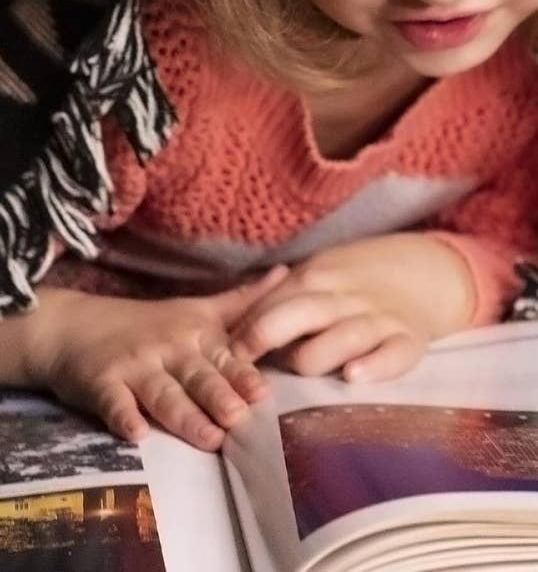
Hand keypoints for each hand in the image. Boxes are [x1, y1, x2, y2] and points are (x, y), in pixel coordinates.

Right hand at [26, 267, 287, 449]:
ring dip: (184, 416)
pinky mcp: (101, 383)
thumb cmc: (148, 323)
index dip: (243, 375)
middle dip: (219, 396)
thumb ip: (243, 301)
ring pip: (163, 394)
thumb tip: (287, 273)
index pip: (225, 358)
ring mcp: (134, 366)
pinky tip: (136, 433)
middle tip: (239, 417)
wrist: (76, 325)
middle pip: (198, 377)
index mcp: (196, 334)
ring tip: (208, 437)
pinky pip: (114, 403)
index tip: (264, 393)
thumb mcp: (198, 309)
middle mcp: (169, 348)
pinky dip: (124, 417)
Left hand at [230, 234, 475, 383]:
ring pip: (344, 336)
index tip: (223, 356)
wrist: (422, 273)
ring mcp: (379, 319)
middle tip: (244, 366)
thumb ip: (276, 302)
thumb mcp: (315, 279)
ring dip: (316, 354)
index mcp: (318, 280)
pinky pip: (394, 355)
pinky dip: (374, 366)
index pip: (274, 303)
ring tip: (301, 368)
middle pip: (302, 313)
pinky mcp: (409, 341)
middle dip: (267, 336)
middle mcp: (346, 298)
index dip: (245, 331)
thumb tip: (226, 334)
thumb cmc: (350, 287)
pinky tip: (353, 376)